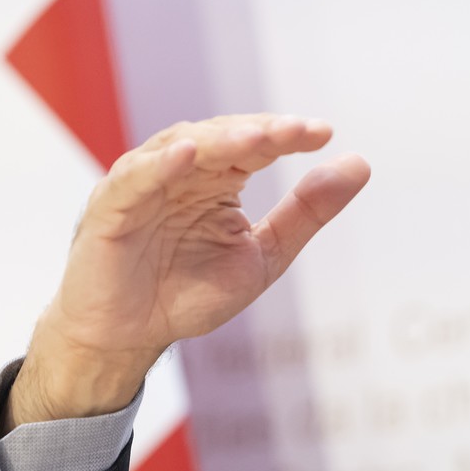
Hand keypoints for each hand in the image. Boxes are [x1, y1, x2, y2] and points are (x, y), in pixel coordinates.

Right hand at [5, 114, 370, 430]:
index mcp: (217, 180)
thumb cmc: (185, 294)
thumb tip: (359, 165)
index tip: (325, 134)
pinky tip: (190, 155)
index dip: (288, 137)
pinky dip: (160, 165)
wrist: (129, 338)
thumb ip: (306, 213)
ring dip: (220, 141)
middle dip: (260, 134)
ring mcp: (143, 185)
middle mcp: (180, 173)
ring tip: (257, 138)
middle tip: (298, 131)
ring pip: (182, 149)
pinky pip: (135, 179)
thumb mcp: (263, 256)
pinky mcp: (110, 208)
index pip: (255, 146)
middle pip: (222, 140)